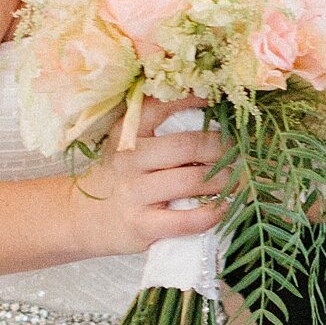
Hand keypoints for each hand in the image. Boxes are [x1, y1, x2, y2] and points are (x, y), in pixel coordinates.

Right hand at [69, 109, 227, 256]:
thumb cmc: (120, 175)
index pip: (163, 105)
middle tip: (241, 151)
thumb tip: (212, 108)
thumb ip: (158, 125)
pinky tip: (225, 207)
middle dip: (222, 148)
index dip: (196, 99)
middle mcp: (129, 159)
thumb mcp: (127, 142)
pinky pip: (186, 220)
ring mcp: (134, 193)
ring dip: (224, 180)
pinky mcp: (141, 225)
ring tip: (240, 179)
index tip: (222, 99)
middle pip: (187, 146)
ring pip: (190, 181)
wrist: (84, 218)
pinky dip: (212, 213)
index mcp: (127, 132)